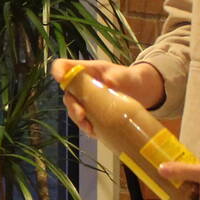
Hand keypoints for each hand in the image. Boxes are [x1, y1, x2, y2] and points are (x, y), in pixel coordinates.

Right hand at [48, 59, 163, 134]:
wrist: (141, 93)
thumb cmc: (129, 78)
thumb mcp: (125, 74)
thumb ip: (117, 76)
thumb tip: (109, 82)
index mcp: (86, 71)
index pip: (63, 66)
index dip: (58, 71)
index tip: (60, 78)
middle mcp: (81, 86)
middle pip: (68, 94)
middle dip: (71, 106)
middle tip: (81, 114)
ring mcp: (86, 101)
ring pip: (74, 110)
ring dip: (78, 119)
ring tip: (89, 127)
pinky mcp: (93, 115)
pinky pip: (85, 122)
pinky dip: (88, 128)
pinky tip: (95, 132)